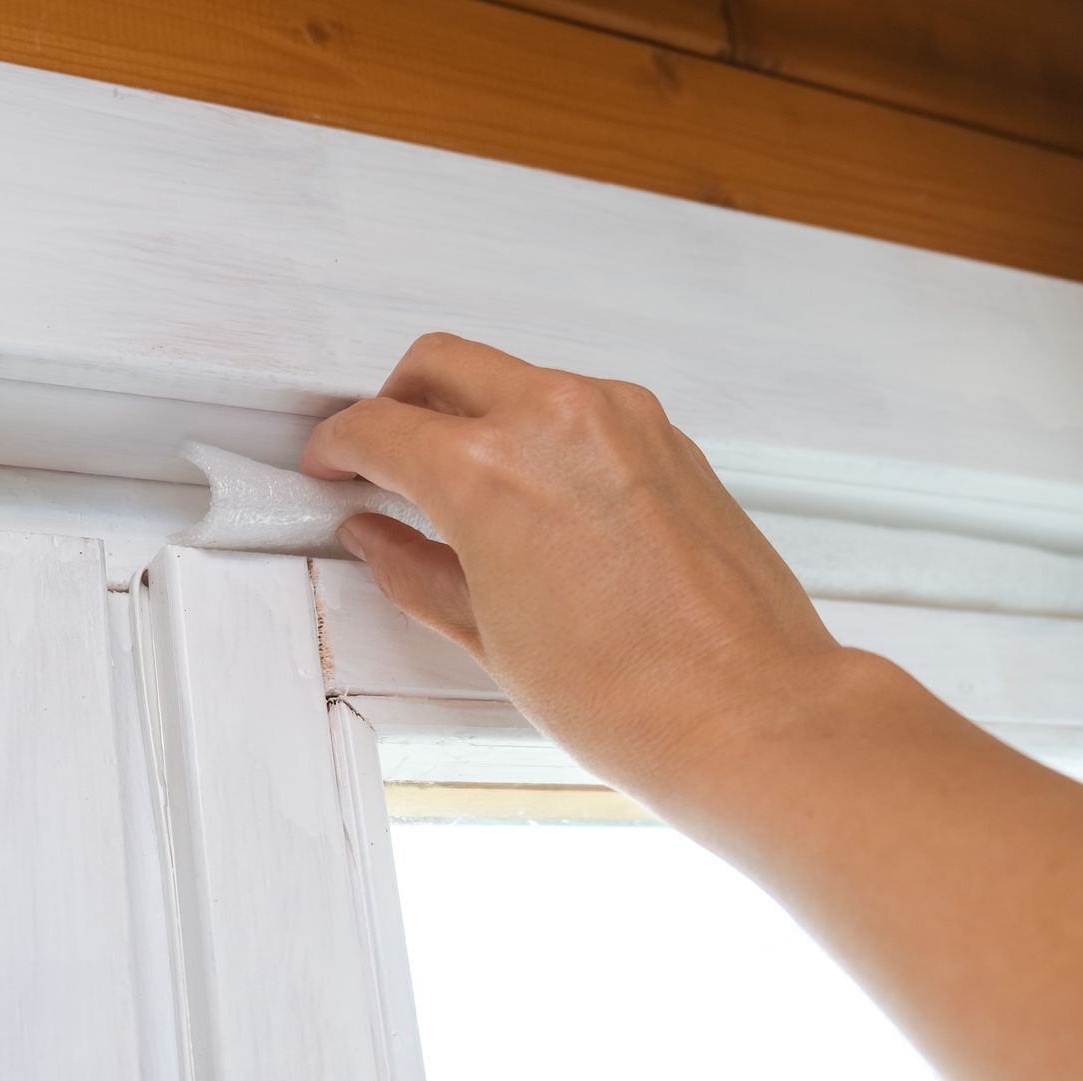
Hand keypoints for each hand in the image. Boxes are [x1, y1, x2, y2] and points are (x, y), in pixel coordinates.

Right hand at [302, 332, 865, 794]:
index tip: (333, 465)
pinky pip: (576, 406)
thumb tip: (379, 540)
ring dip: (472, 412)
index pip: (378, 426)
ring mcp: (620, 418)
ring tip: (460, 487)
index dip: (338, 447)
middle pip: (438, 364)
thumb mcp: (489, 637)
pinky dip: (538, 431)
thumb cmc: (632, 695)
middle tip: (380, 458)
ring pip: (513, 376)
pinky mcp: (667, 436)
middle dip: (395, 403)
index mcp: (488, 469)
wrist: (749, 713)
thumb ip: (417, 570)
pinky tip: (533, 498)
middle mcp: (554, 420)